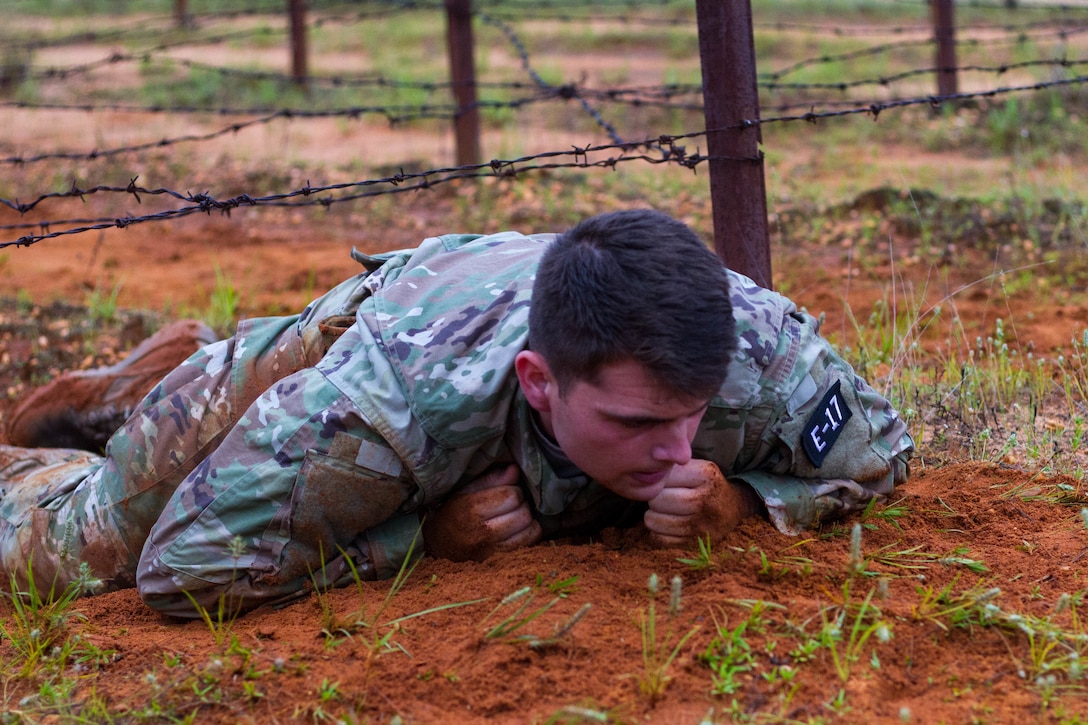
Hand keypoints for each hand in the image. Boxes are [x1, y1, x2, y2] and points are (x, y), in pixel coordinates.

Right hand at [422, 464, 542, 561]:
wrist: (440, 546)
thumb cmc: (453, 514)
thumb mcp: (464, 491)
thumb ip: (490, 480)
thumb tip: (514, 470)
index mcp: (472, 510)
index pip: (511, 496)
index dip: (513, 490)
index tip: (506, 491)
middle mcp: (483, 532)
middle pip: (522, 513)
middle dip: (522, 505)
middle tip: (513, 504)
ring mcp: (493, 550)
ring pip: (529, 529)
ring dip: (527, 520)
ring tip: (516, 516)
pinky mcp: (501, 560)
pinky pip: (529, 544)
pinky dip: (529, 534)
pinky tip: (519, 529)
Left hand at [644, 460, 761, 546]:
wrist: (733, 509)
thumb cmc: (706, 485)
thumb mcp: (698, 466)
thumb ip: (673, 464)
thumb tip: (643, 465)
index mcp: (705, 475)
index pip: (664, 476)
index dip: (658, 478)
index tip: (663, 481)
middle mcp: (704, 500)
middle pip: (657, 499)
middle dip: (654, 497)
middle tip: (661, 496)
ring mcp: (699, 525)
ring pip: (654, 520)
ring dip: (653, 515)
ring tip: (663, 510)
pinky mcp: (694, 544)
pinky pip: (659, 539)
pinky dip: (657, 531)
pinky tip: (667, 523)